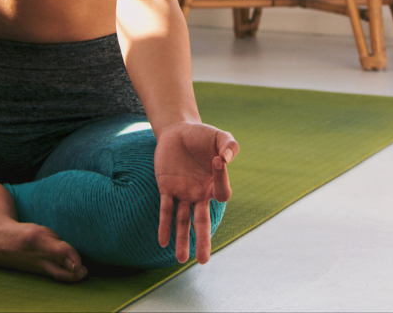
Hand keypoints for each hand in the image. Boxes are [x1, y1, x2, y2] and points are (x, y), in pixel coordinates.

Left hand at [154, 121, 238, 263]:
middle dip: (202, 240)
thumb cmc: (203, 136)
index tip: (218, 159)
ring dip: (182, 239)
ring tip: (181, 259)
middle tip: (203, 261)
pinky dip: (164, 225)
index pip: (222, 193)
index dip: (221, 178)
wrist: (178, 130)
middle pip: (202, 221)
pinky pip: (166, 209)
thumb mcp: (220, 136)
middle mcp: (200, 193)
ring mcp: (183, 192)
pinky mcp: (166, 187)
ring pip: (183, 220)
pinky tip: (162, 242)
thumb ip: (230, 145)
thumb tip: (226, 158)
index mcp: (215, 184)